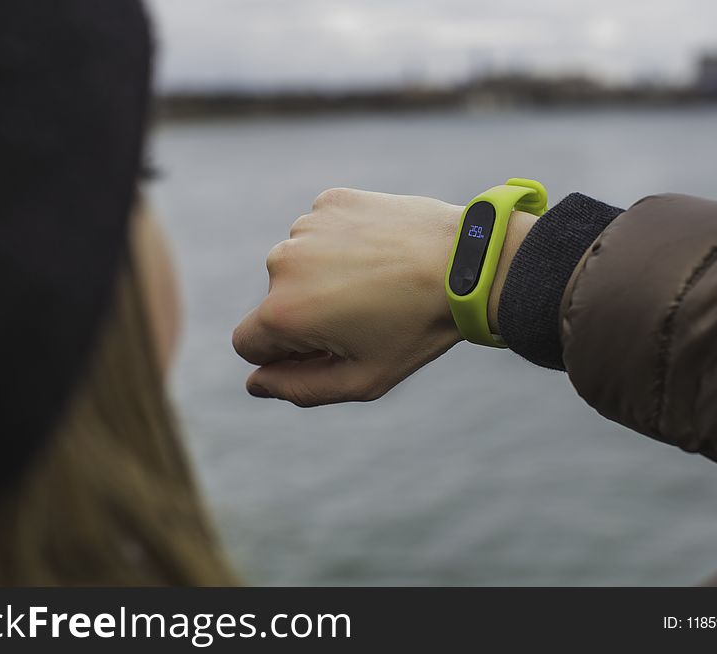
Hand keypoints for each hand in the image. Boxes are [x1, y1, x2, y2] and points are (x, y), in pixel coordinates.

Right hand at [232, 188, 535, 406]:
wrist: (467, 261)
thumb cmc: (416, 328)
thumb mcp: (362, 379)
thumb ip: (299, 389)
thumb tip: (255, 383)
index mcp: (282, 312)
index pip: (248, 344)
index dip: (284, 355)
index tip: (328, 348)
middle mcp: (281, 263)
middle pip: (274, 303)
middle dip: (307, 314)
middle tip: (366, 315)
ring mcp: (305, 226)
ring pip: (298, 265)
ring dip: (324, 277)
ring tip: (377, 282)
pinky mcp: (330, 201)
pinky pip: (320, 233)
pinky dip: (340, 244)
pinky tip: (379, 252)